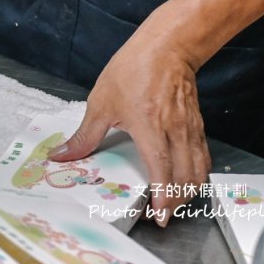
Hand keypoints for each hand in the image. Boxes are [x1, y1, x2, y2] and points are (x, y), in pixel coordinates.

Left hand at [48, 28, 211, 227]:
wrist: (167, 46)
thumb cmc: (134, 69)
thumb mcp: (101, 102)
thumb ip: (84, 136)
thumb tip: (61, 155)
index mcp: (150, 126)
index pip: (162, 168)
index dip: (162, 195)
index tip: (159, 214)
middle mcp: (175, 130)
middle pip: (185, 176)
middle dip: (176, 201)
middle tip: (164, 216)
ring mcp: (189, 128)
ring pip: (198, 169)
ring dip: (188, 191)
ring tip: (174, 203)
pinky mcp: (196, 125)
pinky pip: (202, 156)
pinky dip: (197, 174)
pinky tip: (186, 181)